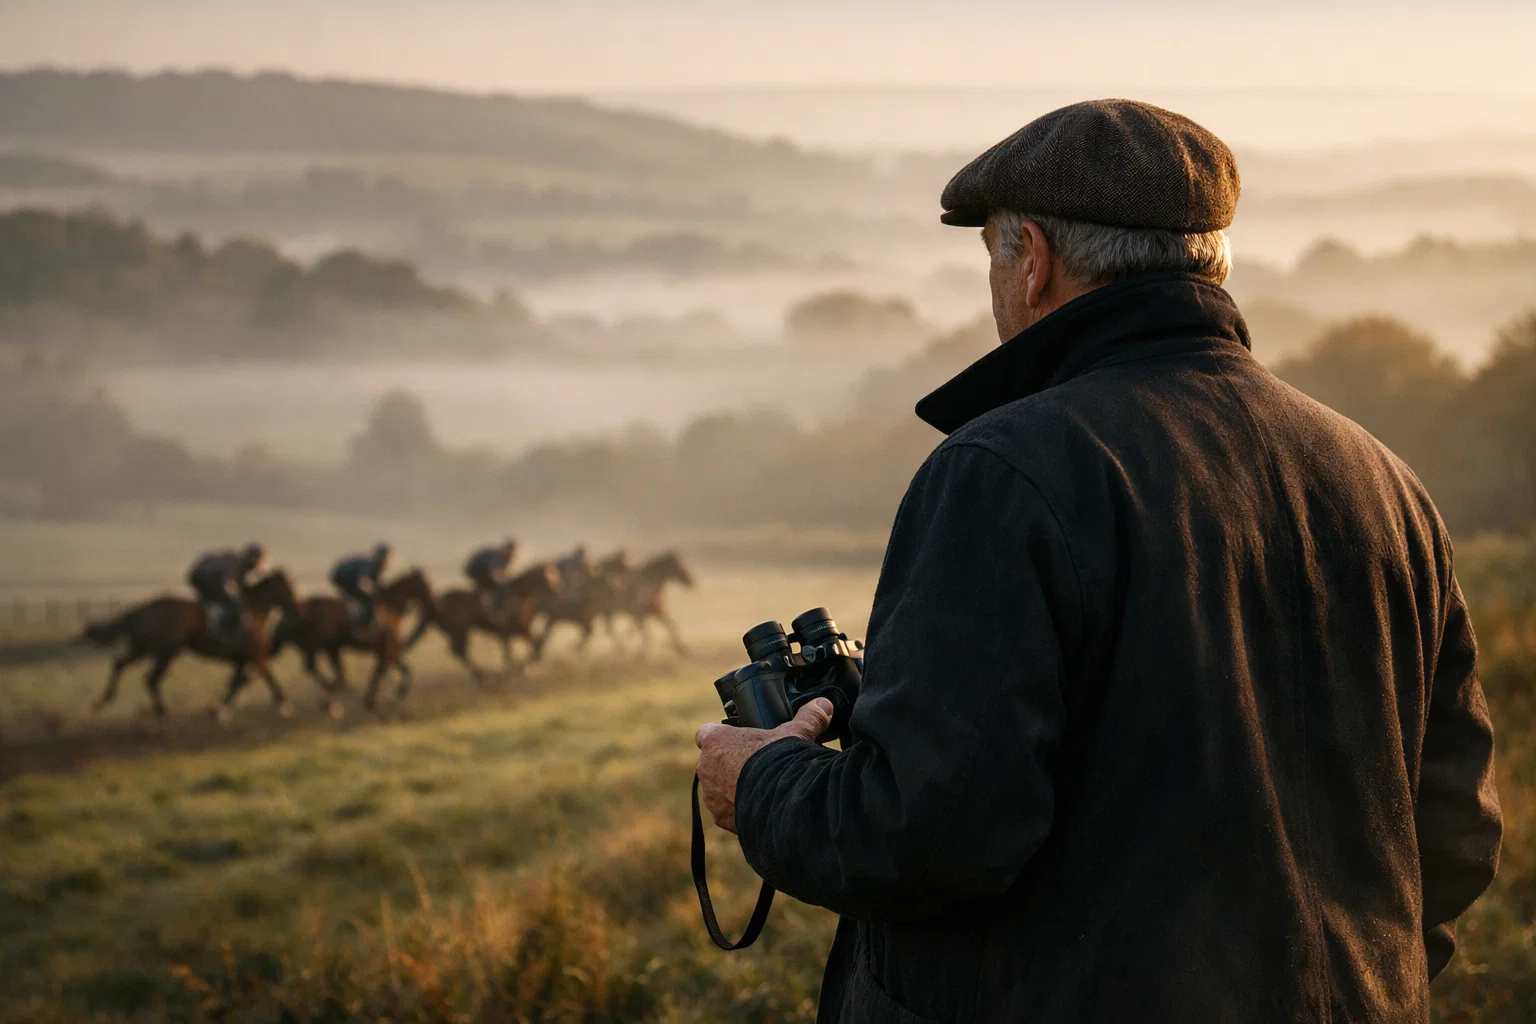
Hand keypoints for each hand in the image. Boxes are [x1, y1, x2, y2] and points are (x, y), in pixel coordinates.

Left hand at [695, 698, 833, 833]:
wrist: (779, 802)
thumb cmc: (779, 760)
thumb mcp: (796, 733)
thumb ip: (808, 718)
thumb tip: (824, 704)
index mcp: (717, 741)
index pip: (706, 733)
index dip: (719, 736)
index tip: (734, 739)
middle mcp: (706, 767)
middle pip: (712, 762)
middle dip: (728, 764)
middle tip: (753, 765)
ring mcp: (711, 796)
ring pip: (717, 789)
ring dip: (731, 789)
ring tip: (758, 788)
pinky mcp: (720, 818)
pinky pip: (726, 812)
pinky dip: (738, 810)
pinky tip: (759, 807)